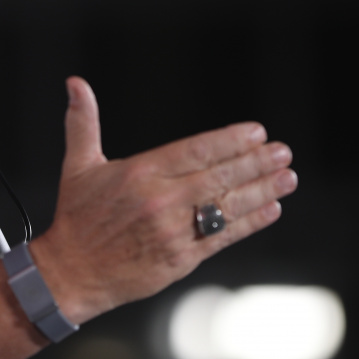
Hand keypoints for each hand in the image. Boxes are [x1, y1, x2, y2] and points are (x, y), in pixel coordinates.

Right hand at [29, 77, 296, 323]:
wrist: (70, 275)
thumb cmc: (76, 219)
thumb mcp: (78, 166)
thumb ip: (83, 123)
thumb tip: (75, 83)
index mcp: (140, 173)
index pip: (195, 151)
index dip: (230, 141)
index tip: (257, 133)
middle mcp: (160, 201)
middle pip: (219, 177)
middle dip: (256, 163)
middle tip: (283, 152)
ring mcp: (173, 232)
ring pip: (226, 207)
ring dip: (262, 191)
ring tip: (287, 178)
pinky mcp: (180, 260)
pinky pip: (222, 238)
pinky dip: (249, 223)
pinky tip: (271, 210)